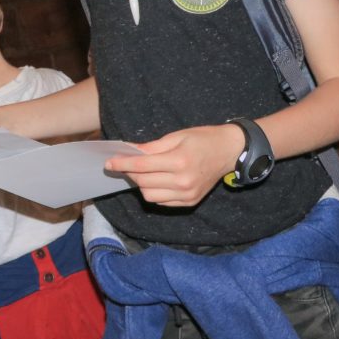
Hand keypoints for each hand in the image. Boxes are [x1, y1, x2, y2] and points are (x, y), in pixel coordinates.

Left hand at [105, 124, 244, 206]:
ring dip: (141, 184)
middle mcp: (183, 181)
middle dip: (130, 173)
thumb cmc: (202, 139)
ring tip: (143, 173)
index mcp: (179, 161)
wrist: (229, 151)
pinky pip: (162, 202)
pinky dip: (154, 192)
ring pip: (150, 196)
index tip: (110, 162)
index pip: (141, 167)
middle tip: (125, 164)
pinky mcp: (189, 202)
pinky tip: (156, 181)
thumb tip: (129, 151)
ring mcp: (187, 194)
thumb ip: (151, 147)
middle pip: (143, 182)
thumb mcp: (176, 136)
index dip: (122, 164)